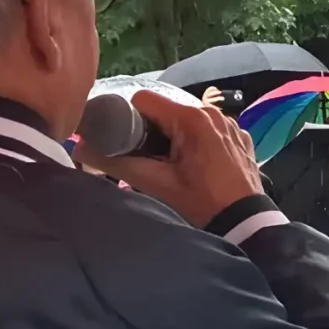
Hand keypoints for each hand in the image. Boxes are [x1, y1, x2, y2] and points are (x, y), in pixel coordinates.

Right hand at [85, 90, 261, 226]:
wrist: (248, 227)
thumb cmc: (202, 204)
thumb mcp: (157, 185)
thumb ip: (117, 164)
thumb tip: (81, 147)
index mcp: (192, 117)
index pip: (142, 101)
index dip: (127, 120)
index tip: (125, 145)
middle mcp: (213, 113)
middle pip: (165, 112)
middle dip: (149, 133)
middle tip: (147, 163)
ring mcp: (230, 125)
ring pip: (185, 122)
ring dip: (172, 140)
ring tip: (172, 169)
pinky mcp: (239, 139)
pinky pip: (207, 133)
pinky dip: (195, 145)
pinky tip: (196, 169)